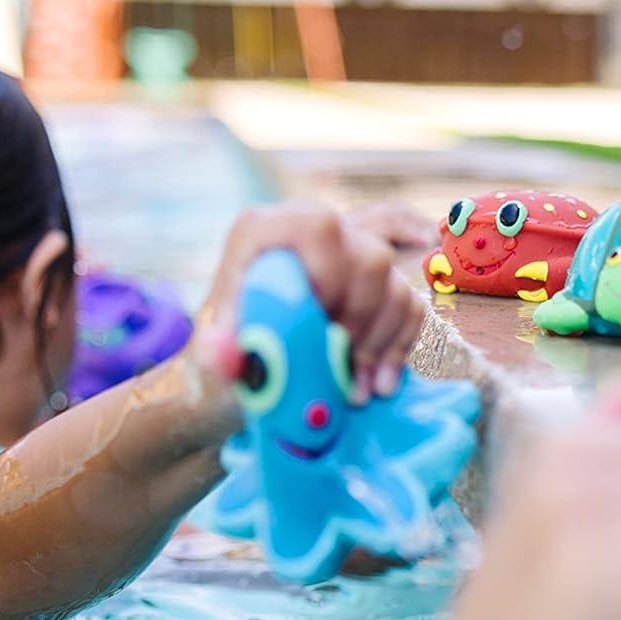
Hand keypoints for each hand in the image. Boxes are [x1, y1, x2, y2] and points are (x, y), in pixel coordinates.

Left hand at [194, 203, 425, 402]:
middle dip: (360, 322)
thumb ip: (215, 353)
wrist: (239, 376)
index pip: (316, 227)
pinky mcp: (374, 286)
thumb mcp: (210, 357)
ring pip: (395, 285)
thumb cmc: (221, 358)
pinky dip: (398, 349)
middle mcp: (313, 234)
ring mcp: (349, 256)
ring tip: (354, 392)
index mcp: (265, 233)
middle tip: (338, 366)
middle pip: (369, 258)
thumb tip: (221, 355)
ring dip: (380, 345)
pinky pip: (410, 308)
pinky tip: (379, 383)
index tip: (319, 321)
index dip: (329, 272)